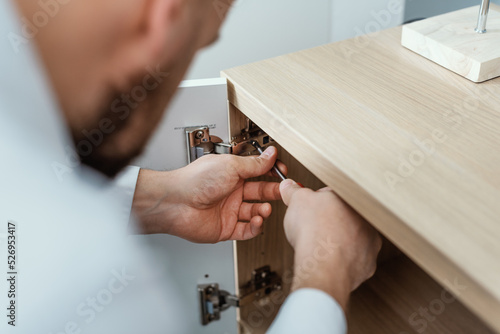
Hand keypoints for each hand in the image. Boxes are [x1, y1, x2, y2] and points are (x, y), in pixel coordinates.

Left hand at [132, 147, 286, 242]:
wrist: (176, 203)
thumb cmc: (195, 180)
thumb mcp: (231, 166)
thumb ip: (254, 163)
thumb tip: (271, 154)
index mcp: (233, 173)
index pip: (259, 172)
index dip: (272, 173)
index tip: (283, 173)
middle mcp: (232, 191)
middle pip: (260, 192)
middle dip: (274, 192)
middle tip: (284, 193)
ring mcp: (229, 210)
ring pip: (255, 212)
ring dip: (263, 211)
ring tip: (264, 209)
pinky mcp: (226, 228)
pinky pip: (247, 230)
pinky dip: (255, 227)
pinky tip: (257, 221)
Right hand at [280, 179, 381, 309]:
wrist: (323, 267)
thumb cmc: (314, 232)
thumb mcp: (297, 201)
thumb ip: (294, 191)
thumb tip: (289, 186)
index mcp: (352, 199)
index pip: (332, 194)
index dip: (315, 202)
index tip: (307, 208)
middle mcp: (366, 220)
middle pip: (343, 216)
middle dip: (328, 221)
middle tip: (312, 227)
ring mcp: (369, 243)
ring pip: (350, 238)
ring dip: (336, 240)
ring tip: (318, 245)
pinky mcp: (367, 265)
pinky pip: (352, 259)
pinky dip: (341, 259)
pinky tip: (327, 259)